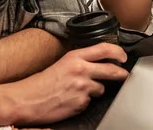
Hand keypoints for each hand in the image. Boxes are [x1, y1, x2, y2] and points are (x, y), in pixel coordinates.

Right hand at [12, 43, 127, 125]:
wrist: (27, 99)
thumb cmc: (42, 82)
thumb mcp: (63, 63)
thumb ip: (82, 61)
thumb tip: (99, 63)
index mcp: (75, 57)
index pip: (105, 49)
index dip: (118, 53)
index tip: (123, 57)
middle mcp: (81, 70)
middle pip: (111, 70)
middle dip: (121, 74)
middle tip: (124, 76)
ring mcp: (82, 87)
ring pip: (101, 88)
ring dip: (95, 90)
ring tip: (78, 91)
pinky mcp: (81, 103)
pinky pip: (89, 102)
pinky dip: (84, 102)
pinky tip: (72, 100)